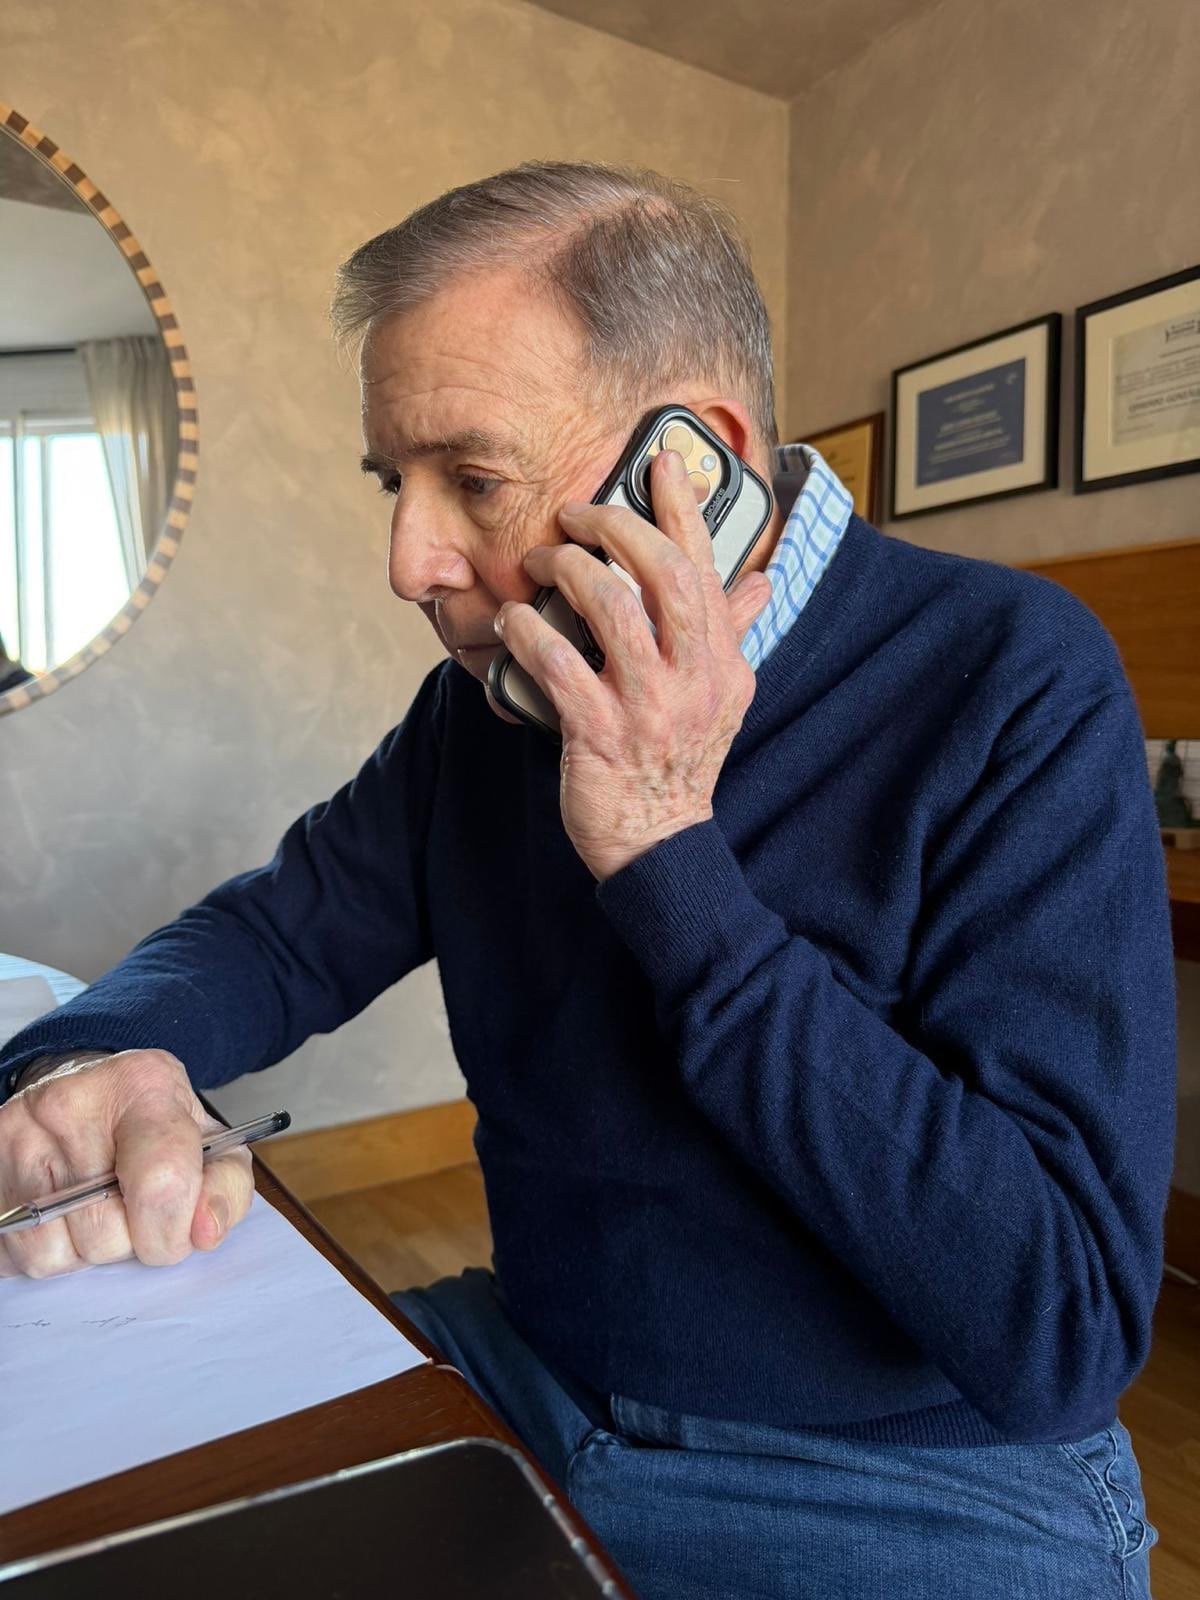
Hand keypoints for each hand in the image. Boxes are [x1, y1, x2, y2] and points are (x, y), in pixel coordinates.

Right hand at [0, 1049, 253, 1277]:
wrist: (91, 1091)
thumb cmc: (156, 1125)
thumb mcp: (211, 1145)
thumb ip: (224, 1190)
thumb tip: (203, 1234)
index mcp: (144, 1085)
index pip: (162, 1181)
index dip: (173, 1229)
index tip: (177, 1231)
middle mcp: (71, 1102)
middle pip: (106, 1230)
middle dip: (131, 1241)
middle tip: (136, 1208)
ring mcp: (20, 1134)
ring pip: (58, 1251)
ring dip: (88, 1251)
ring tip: (101, 1209)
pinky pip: (21, 1252)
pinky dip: (52, 1250)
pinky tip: (69, 1217)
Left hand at [497, 447, 771, 879]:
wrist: (658, 840)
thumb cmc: (681, 759)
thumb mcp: (723, 696)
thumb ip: (732, 633)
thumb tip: (760, 582)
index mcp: (724, 661)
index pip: (708, 568)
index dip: (683, 509)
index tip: (661, 462)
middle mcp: (694, 678)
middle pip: (665, 575)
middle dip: (617, 528)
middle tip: (578, 513)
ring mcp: (648, 707)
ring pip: (611, 608)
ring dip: (568, 570)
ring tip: (542, 561)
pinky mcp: (599, 734)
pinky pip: (558, 664)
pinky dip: (529, 631)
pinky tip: (514, 619)